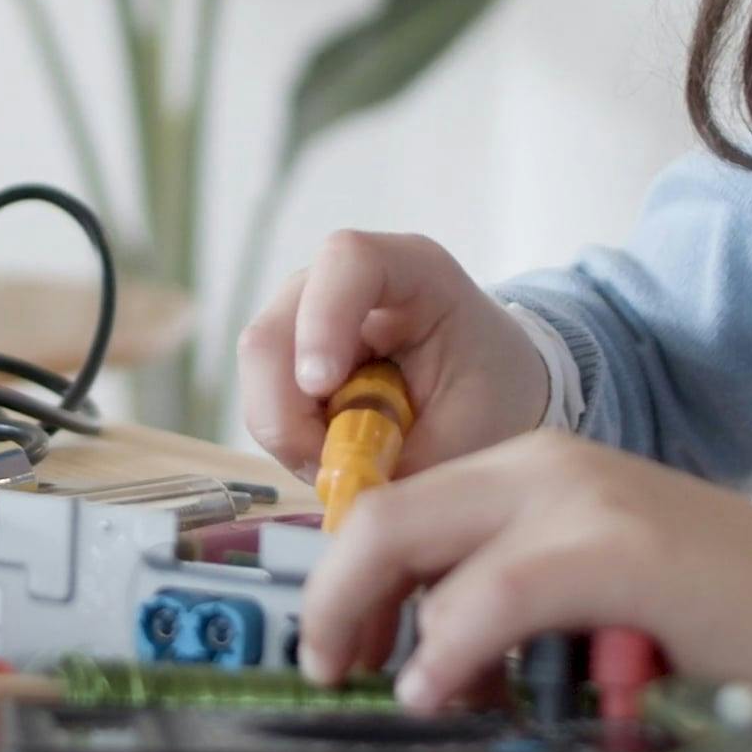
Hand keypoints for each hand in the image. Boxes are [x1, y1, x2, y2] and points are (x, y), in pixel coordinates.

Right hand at [237, 231, 551, 479]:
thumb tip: (344, 490)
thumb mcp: (470, 429)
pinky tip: (333, 452)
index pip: (347, 261)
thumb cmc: (489, 393)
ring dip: (287, 431)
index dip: (322, 319)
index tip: (322, 387)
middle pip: (276, 328)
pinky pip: (264, 398)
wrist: (492, 387)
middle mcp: (344, 281)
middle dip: (287, 409)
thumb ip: (409, 459)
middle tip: (329, 463)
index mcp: (413, 270)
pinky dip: (290, 437)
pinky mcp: (290, 352)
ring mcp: (307, 313)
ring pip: (259, 370)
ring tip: (343, 463)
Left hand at [295, 431, 751, 711]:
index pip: (396, 511)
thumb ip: (514, 609)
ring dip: (370, 624)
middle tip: (326, 674)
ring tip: (389, 694)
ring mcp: (579, 500)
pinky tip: (439, 692)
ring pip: (405, 538)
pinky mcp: (617, 550)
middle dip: (329, 600)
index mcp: (537, 475)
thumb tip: (422, 674)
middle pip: (378, 518)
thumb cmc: (730, 630)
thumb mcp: (596, 601)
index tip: (336, 655)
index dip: (344, 585)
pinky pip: (487, 595)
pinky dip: (445, 649)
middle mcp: (545, 468)